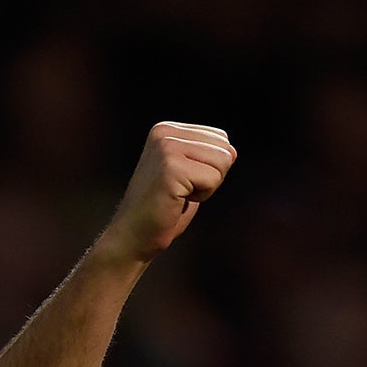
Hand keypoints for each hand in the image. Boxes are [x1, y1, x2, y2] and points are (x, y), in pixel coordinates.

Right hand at [97, 122, 235, 262]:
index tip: (182, 181)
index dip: (210, 167)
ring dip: (207, 186)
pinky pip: (213, 179)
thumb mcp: (187, 173)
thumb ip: (207, 156)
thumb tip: (233, 151)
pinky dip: (202, 196)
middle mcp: (165, 132)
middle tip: (181, 191)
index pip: (220, 138)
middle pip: (224, 147)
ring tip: (179, 195)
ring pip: (222, 162)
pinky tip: (177, 201)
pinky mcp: (171, 168)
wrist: (133, 237)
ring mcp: (166, 148)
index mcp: (167, 129)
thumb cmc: (163, 211)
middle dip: (212, 176)